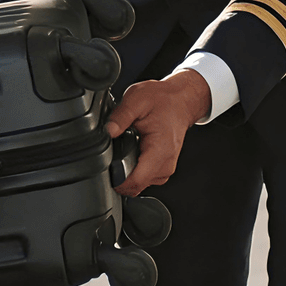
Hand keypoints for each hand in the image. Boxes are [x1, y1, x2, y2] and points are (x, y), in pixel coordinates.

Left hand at [105, 70, 211, 196]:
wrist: (181, 100)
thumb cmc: (163, 100)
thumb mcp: (137, 99)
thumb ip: (120, 116)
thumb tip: (108, 131)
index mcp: (160, 150)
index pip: (135, 182)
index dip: (116, 180)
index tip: (105, 169)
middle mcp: (165, 165)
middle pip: (135, 186)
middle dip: (119, 174)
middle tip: (113, 152)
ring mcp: (165, 169)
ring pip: (138, 185)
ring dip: (126, 172)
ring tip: (126, 149)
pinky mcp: (163, 169)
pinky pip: (144, 178)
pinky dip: (134, 169)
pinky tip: (133, 153)